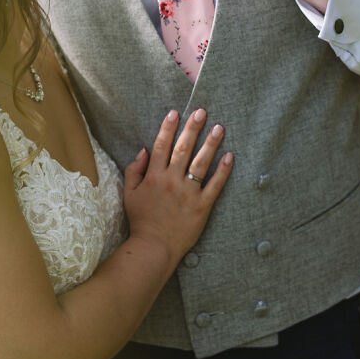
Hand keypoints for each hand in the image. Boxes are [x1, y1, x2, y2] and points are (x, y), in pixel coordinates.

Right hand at [122, 109, 232, 266]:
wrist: (154, 247)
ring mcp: (188, 193)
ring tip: (219, 128)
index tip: (175, 113)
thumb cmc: (141, 221)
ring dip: (210, 143)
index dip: (168, 127)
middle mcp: (172, 181)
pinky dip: (223, 171)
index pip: (162, 146)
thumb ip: (134, 170)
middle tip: (201, 111)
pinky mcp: (202, 206)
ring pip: (201, 163)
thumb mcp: (129, 194)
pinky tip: (230, 156)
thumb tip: (143, 150)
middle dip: (192, 128)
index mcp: (154, 176)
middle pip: (183, 149)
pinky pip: (214, 185)